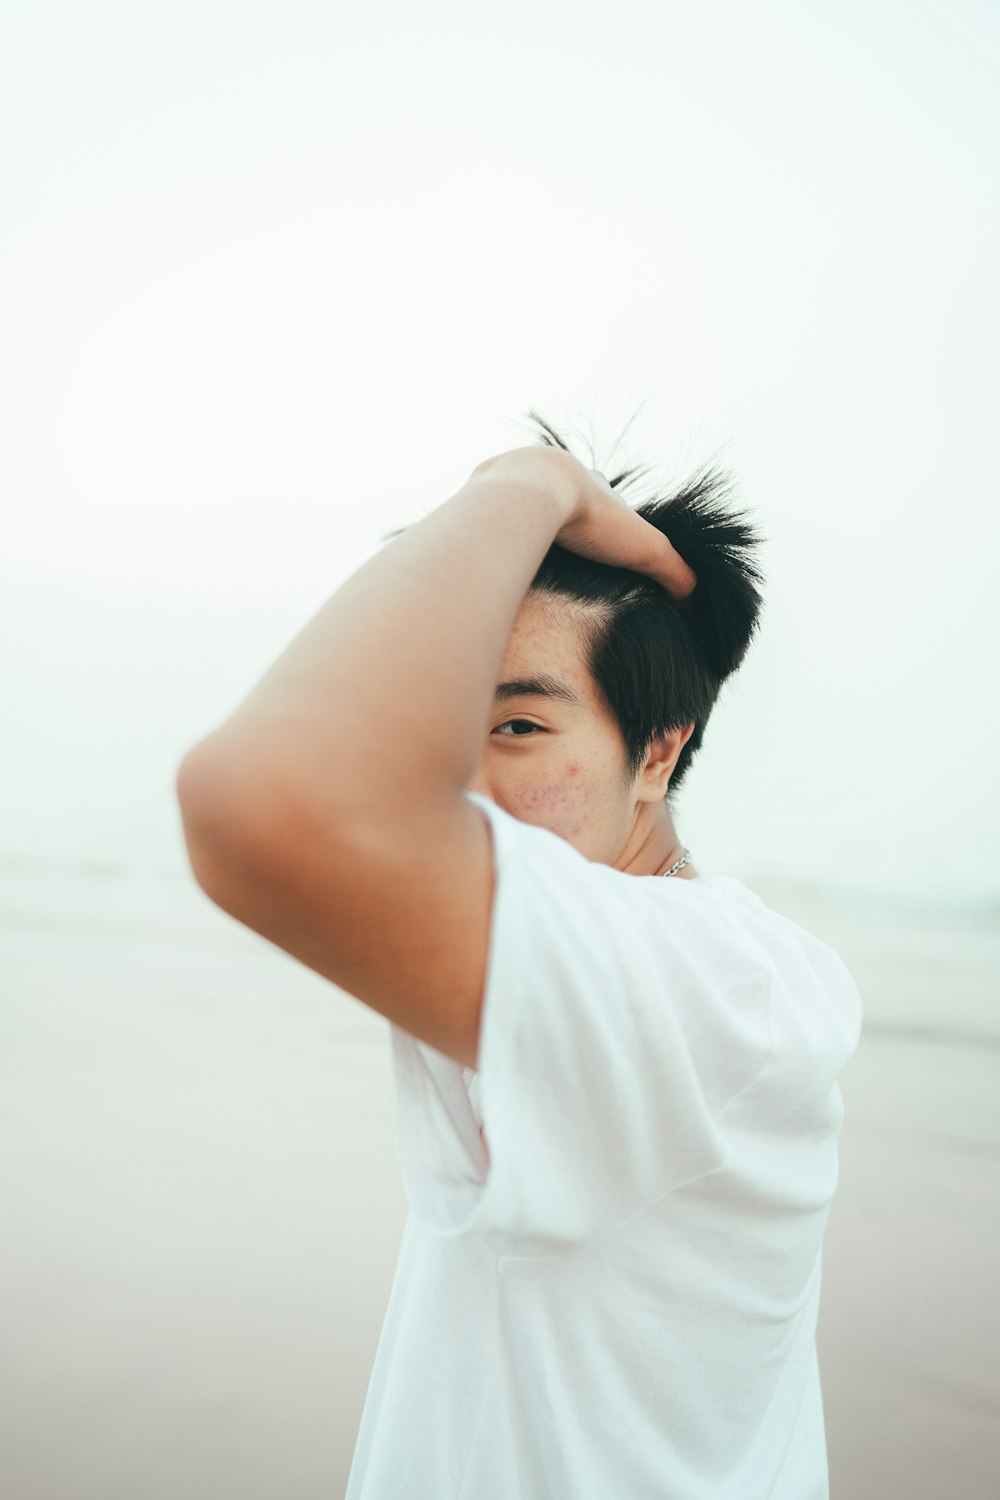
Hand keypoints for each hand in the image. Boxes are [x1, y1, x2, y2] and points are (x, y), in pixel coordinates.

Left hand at [471, 446, 695, 602]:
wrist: (534, 493)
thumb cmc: (592, 520)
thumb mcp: (644, 549)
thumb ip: (672, 573)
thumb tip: (693, 601)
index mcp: (588, 483)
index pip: (602, 498)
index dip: (605, 520)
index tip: (603, 540)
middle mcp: (553, 475)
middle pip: (559, 498)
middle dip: (560, 519)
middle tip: (560, 548)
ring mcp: (515, 479)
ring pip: (521, 503)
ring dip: (523, 525)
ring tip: (521, 556)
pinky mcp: (483, 493)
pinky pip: (489, 514)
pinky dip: (494, 531)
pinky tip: (489, 553)